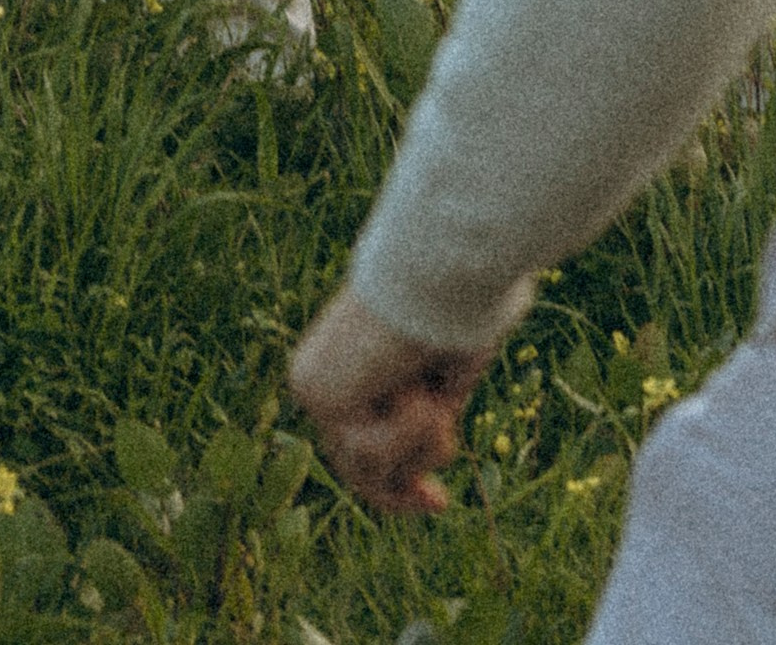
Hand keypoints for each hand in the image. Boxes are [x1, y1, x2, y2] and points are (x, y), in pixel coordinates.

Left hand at [288, 285, 489, 514]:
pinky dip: (408, 431)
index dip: (400, 480)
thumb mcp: (444, 381)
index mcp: (356, 359)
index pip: (365, 440)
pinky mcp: (317, 394)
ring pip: (371, 467)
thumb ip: (422, 423)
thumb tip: (420, 473)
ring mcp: (316, 386)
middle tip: (438, 504)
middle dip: (400, 493)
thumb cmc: (459, 308)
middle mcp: (326, 373)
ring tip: (430, 397)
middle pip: (360, 466)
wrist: (445, 270)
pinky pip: (373, 455)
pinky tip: (411, 390)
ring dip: (419, 443)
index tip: (438, 503)